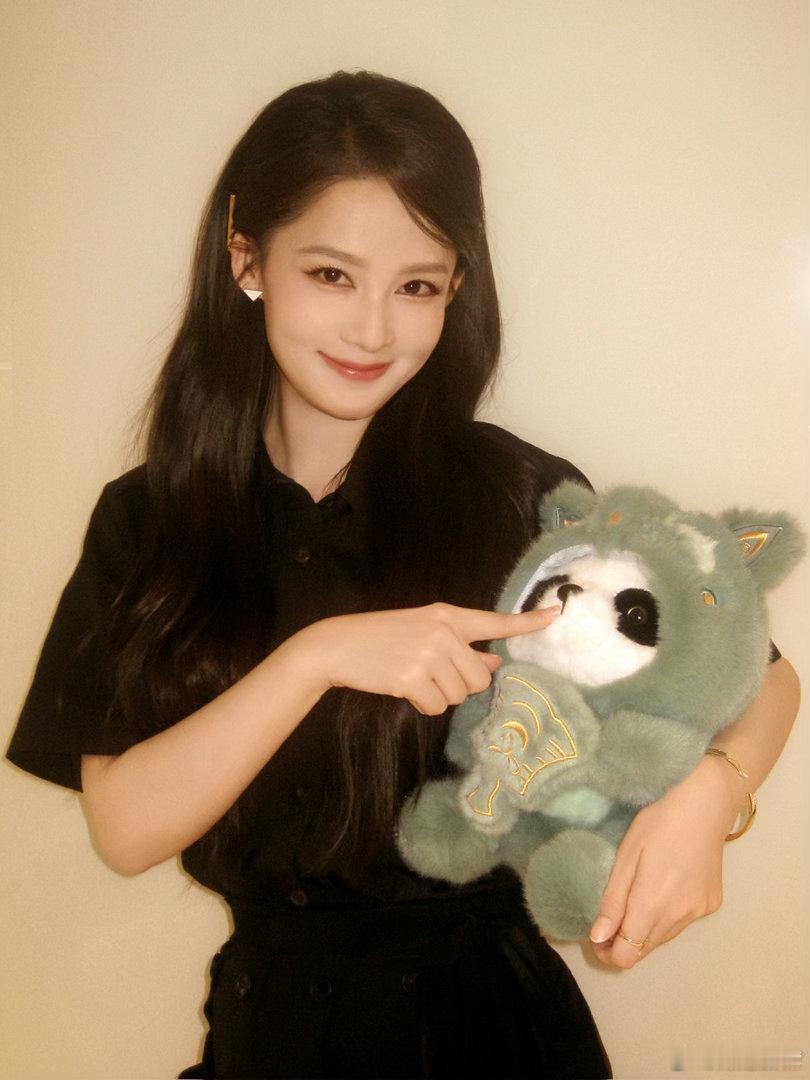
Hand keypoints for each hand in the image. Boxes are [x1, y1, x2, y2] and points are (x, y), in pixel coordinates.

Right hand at [298, 602, 559, 715]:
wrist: (338, 645)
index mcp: (447, 615)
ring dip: (439, 696)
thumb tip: (494, 664)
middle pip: (480, 677)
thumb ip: (460, 645)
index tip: (557, 614)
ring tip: (413, 678)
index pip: (494, 621)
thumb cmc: (382, 639)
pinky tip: (404, 689)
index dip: (528, 622)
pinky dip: (423, 705)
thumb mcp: (424, 632)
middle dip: (461, 685)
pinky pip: (437, 706)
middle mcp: (443, 631)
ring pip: (460, 694)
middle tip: (432, 675)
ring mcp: (428, 653)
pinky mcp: (413, 676)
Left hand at [588, 755, 741, 967]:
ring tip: (636, 897)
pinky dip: (667, 916)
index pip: (627, 955)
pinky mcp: (712, 904)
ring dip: (645, 929)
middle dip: (623, 942)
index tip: (597, 937)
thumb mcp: (626, 856)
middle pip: (645, 950)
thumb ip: (613, 901)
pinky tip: (664, 886)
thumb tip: (599, 938)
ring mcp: (699, 913)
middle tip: (610, 917)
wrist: (706, 806)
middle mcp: (679, 917)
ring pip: (664, 938)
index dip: (608, 954)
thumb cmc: (659, 822)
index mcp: (653, 905)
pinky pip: (681, 923)